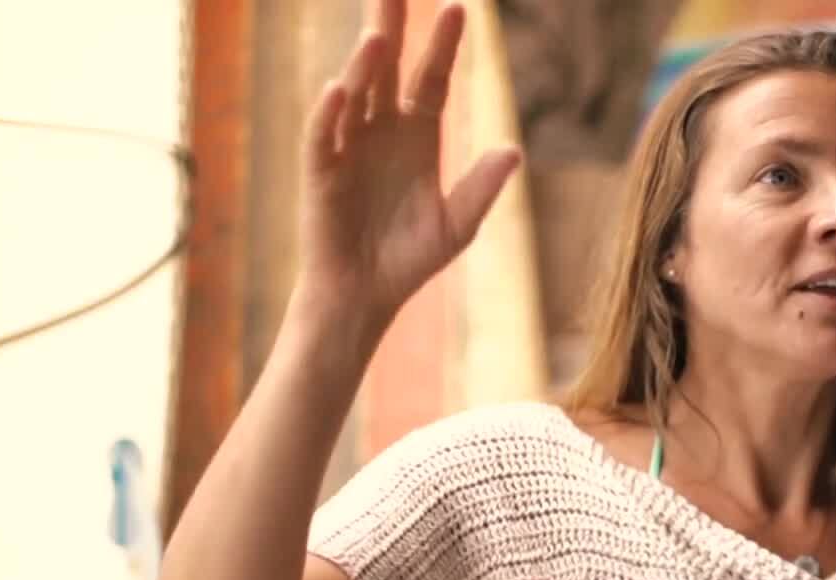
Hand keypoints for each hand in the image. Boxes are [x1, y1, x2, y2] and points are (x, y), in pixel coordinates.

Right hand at [298, 0, 520, 328]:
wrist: (366, 295)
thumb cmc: (410, 258)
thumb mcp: (457, 224)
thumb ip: (481, 187)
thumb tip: (513, 150)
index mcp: (417, 135)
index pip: (431, 79)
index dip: (443, 46)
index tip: (457, 7)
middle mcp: (380, 131)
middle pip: (386, 69)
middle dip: (392, 27)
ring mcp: (348, 147)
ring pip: (354, 94)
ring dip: (363, 65)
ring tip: (378, 35)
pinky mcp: (322, 172)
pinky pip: (323, 136)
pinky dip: (329, 113)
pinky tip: (339, 89)